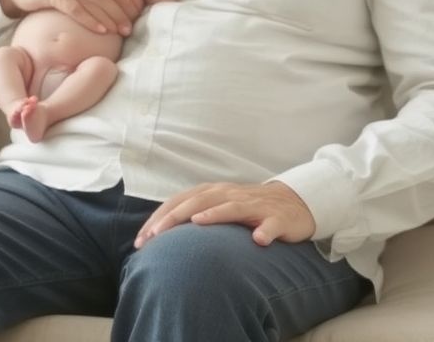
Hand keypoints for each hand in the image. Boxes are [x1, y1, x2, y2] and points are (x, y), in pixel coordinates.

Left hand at [133, 181, 316, 248]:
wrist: (292, 204)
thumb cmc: (247, 209)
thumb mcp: (217, 209)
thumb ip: (193, 217)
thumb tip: (159, 236)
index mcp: (212, 193)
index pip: (179, 203)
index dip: (159, 219)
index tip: (142, 240)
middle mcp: (229, 195)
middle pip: (198, 202)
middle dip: (174, 218)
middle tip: (155, 236)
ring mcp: (253, 205)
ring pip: (231, 207)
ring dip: (214, 215)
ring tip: (196, 223)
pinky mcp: (277, 217)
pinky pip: (271, 224)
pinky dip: (265, 230)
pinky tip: (258, 240)